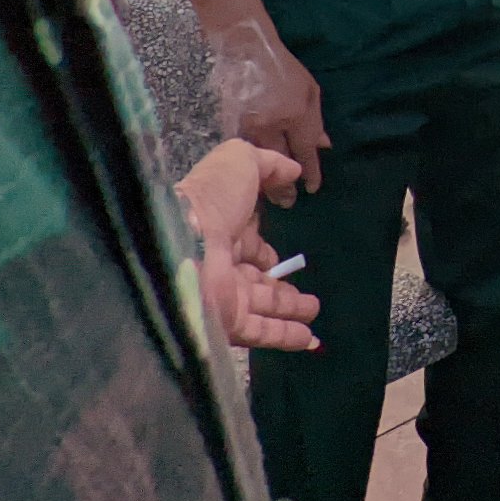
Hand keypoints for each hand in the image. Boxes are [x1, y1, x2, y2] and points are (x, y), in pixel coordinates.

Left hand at [175, 140, 321, 352]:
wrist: (183, 240)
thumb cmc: (212, 197)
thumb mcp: (240, 161)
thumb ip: (270, 165)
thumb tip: (294, 172)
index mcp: (222, 229)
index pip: (247, 246)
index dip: (263, 252)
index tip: (279, 258)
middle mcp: (222, 265)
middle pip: (258, 281)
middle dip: (282, 289)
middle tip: (309, 296)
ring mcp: (225, 296)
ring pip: (264, 307)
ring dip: (291, 311)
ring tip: (315, 312)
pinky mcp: (228, 322)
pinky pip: (262, 332)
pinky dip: (286, 336)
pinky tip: (310, 339)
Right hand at [206, 19, 330, 192]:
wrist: (244, 49)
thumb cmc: (282, 67)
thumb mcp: (309, 89)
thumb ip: (316, 121)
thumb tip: (323, 146)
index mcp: (295, 113)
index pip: (305, 151)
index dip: (310, 172)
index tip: (313, 188)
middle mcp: (271, 124)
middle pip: (279, 163)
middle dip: (284, 186)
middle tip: (289, 203)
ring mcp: (246, 125)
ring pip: (256, 163)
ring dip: (263, 183)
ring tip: (269, 198)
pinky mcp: (227, 125)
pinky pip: (239, 153)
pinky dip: (244, 167)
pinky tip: (247, 178)